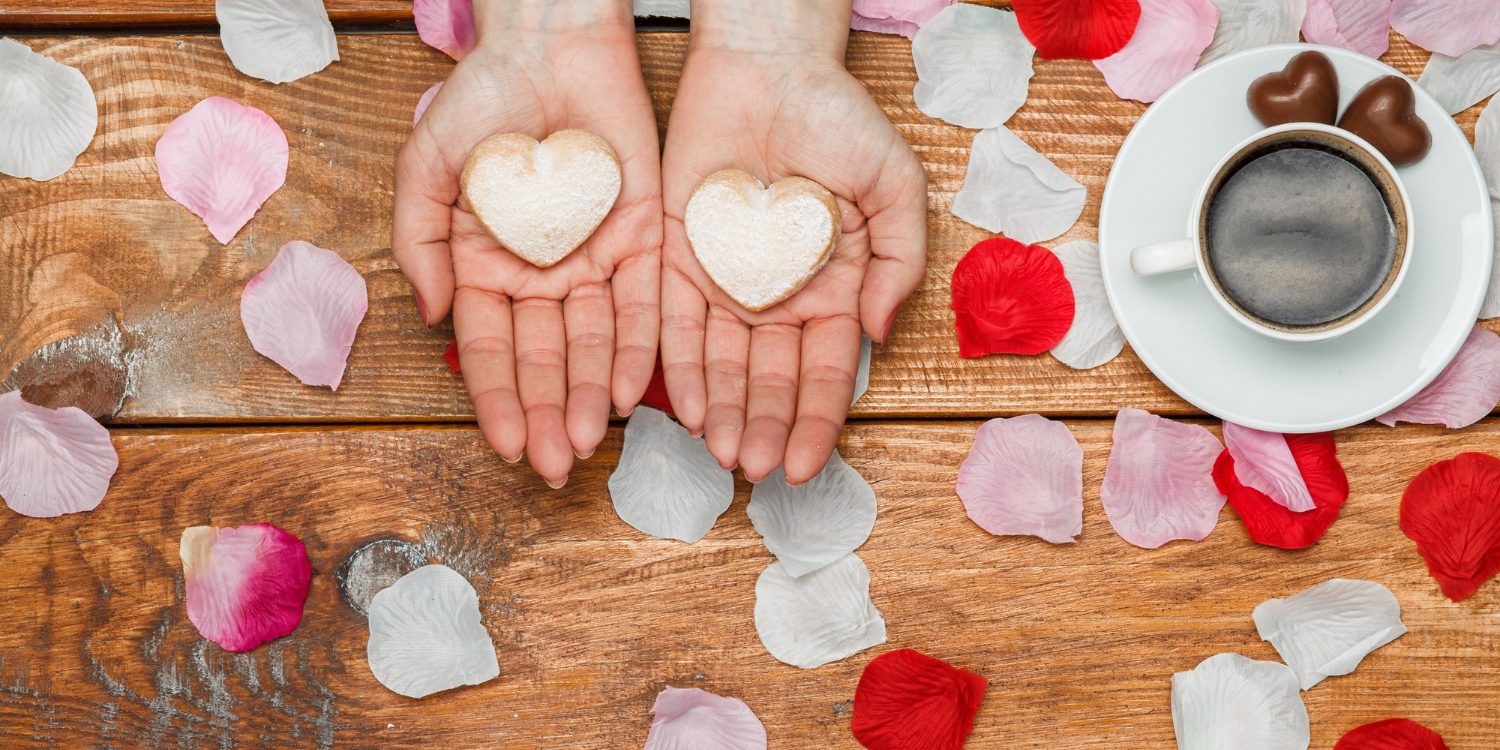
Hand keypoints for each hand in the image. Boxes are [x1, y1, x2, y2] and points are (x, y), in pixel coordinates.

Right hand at [393, 0, 661, 487]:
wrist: (551, 44)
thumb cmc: (483, 98)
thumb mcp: (427, 165)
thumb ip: (419, 239)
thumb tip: (430, 313)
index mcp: (485, 269)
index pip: (489, 350)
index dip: (497, 398)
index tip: (505, 444)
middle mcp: (542, 278)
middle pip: (544, 361)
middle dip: (546, 415)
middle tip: (552, 466)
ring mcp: (595, 262)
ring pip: (593, 344)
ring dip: (590, 396)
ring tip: (589, 441)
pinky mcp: (644, 238)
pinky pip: (643, 305)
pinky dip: (638, 347)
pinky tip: (634, 390)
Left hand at [661, 0, 926, 483]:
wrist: (768, 64)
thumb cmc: (837, 116)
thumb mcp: (894, 184)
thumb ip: (899, 258)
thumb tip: (877, 330)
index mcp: (833, 289)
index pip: (824, 371)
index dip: (816, 421)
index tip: (806, 466)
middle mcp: (777, 298)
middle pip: (769, 380)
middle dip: (764, 427)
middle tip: (755, 470)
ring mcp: (725, 282)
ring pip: (721, 364)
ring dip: (721, 412)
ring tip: (721, 453)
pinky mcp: (675, 257)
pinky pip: (674, 322)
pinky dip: (677, 365)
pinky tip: (679, 406)